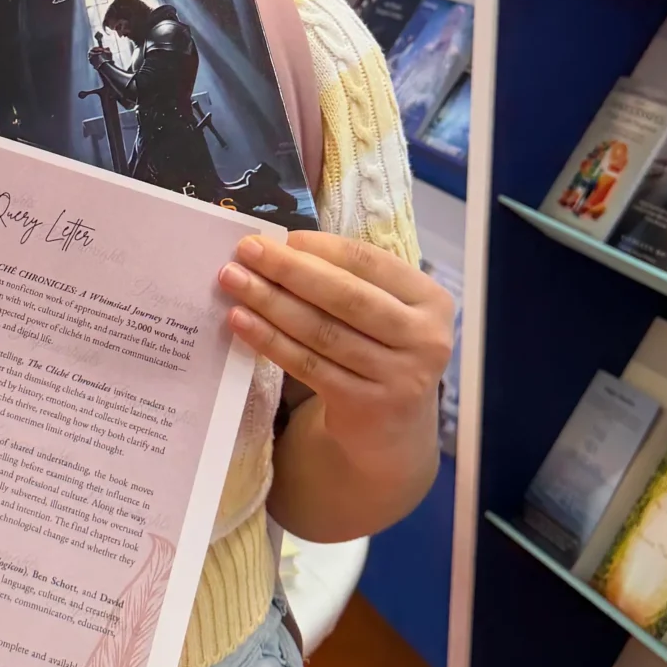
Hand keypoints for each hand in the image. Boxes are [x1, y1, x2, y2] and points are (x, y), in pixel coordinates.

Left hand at [218, 229, 453, 468]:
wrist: (395, 430)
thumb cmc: (381, 350)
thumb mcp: (385, 311)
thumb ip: (349, 279)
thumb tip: (283, 246)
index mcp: (432, 300)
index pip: (370, 263)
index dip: (321, 248)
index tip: (278, 236)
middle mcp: (424, 339)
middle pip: (346, 296)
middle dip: (290, 270)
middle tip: (247, 250)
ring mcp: (398, 377)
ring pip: (322, 331)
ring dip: (271, 302)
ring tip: (234, 281)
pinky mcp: (365, 407)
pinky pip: (308, 366)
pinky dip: (270, 340)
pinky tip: (241, 321)